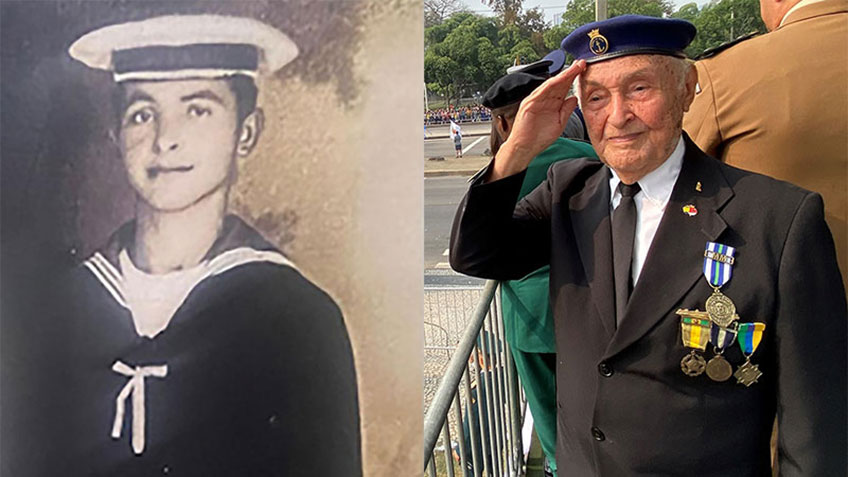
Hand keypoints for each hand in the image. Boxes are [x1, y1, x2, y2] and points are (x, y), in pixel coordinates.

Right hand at [490, 60, 585, 180]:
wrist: (525, 148)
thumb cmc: (539, 138)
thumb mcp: (559, 123)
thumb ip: (567, 110)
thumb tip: (575, 98)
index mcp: (552, 103)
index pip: (564, 87)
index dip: (574, 78)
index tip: (585, 70)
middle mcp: (544, 99)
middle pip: (559, 83)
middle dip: (571, 72)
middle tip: (582, 63)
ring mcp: (536, 100)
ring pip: (551, 85)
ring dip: (562, 76)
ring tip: (574, 68)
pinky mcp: (529, 104)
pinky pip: (540, 92)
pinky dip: (549, 85)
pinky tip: (559, 80)